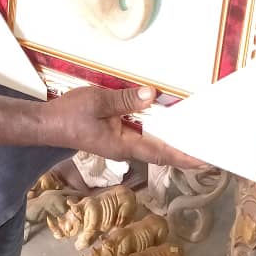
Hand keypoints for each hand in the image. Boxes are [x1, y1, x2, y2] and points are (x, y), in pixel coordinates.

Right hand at [43, 84, 204, 169]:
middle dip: (185, 151)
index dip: (185, 156)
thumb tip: (153, 96)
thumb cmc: (69, 115)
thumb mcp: (97, 102)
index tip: (206, 159)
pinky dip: (157, 130)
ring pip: (152, 143)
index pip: (162, 152)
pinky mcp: (113, 135)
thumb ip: (125, 100)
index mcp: (123, 145)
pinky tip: (164, 121)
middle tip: (210, 147)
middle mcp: (125, 148)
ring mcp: (119, 143)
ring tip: (193, 134)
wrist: (45, 124)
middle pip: (161, 151)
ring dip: (172, 140)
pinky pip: (141, 134)